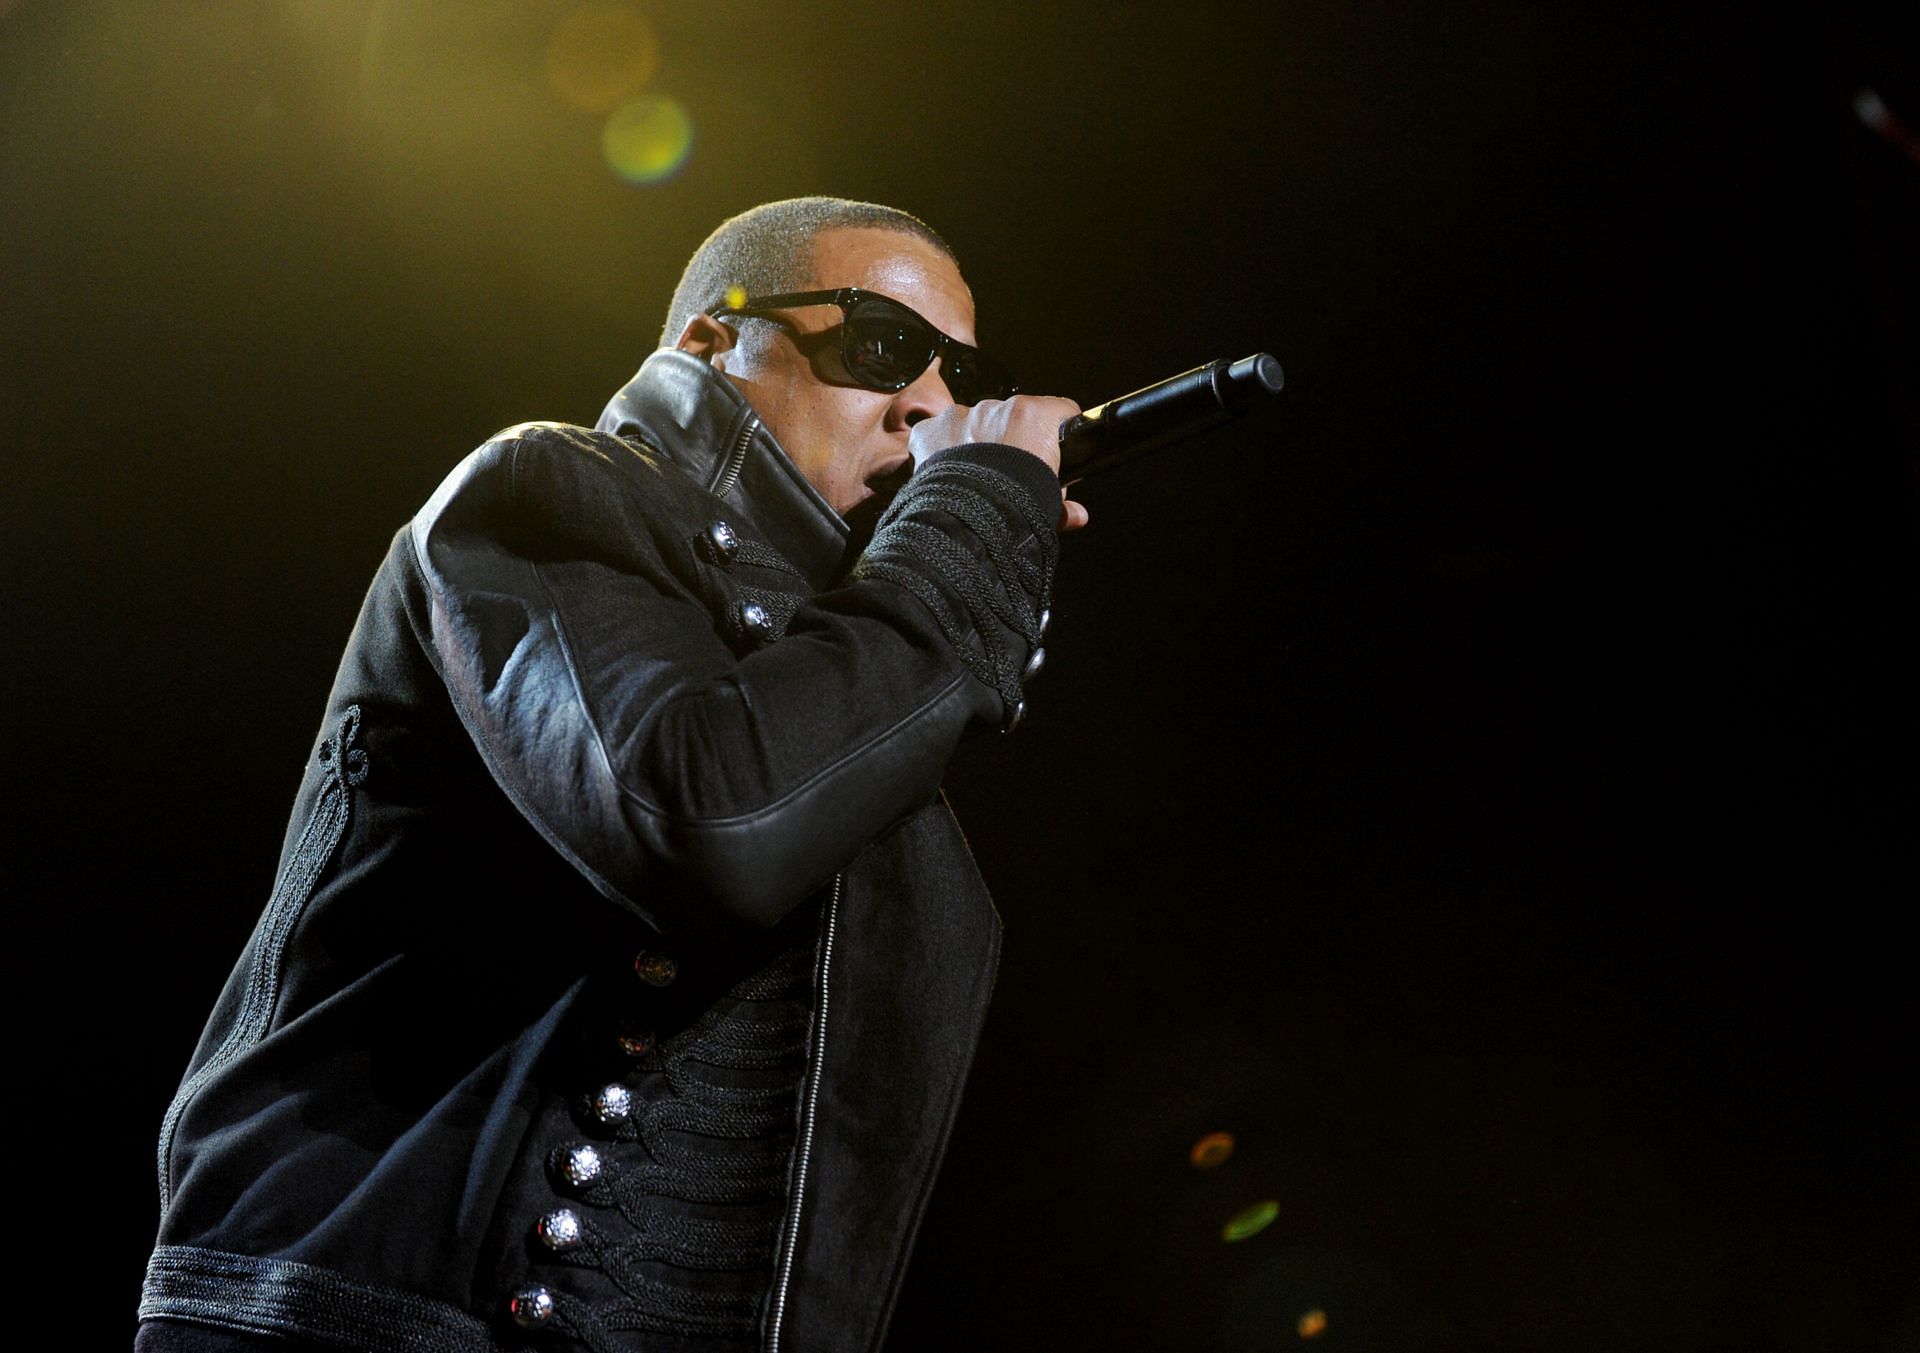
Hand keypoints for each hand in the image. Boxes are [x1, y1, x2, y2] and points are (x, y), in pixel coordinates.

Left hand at [908, 396, 1090, 531]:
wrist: (968, 523)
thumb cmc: (1013, 510)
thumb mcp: (1049, 506)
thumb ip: (1064, 505)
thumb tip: (1076, 516)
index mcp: (1033, 417)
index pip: (1056, 411)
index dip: (1056, 433)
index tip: (1053, 450)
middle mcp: (995, 408)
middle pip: (1010, 419)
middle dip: (1011, 442)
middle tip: (1009, 475)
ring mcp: (959, 416)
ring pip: (972, 424)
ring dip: (975, 445)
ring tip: (975, 479)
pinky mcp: (930, 430)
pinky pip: (937, 434)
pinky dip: (941, 451)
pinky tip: (947, 474)